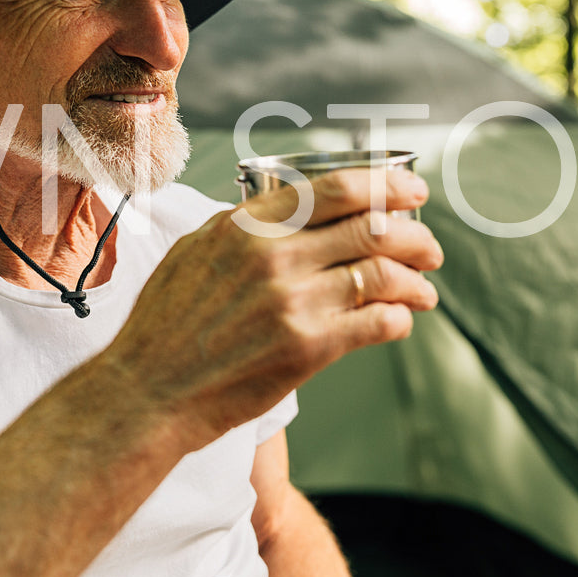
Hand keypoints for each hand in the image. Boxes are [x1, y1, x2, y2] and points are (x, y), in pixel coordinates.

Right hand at [101, 166, 443, 450]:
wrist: (148, 390)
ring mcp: (293, 304)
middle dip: (415, 235)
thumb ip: (243, 225)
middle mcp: (275, 258)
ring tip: (424, 289)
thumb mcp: (194, 251)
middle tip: (430, 246)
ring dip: (416, 280)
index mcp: (248, 225)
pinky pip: (375, 324)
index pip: (336, 190)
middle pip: (372, 228)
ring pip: (383, 275)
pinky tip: (399, 321)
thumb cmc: (164, 326)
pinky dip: (399, 318)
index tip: (412, 192)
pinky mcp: (306, 350)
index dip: (386, 186)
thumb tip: (287, 205)